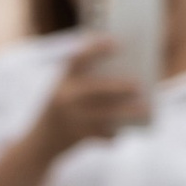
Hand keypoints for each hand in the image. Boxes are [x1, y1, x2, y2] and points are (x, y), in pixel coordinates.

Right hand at [37, 35, 150, 155]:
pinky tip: (120, 134)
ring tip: (146, 109)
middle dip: (118, 87)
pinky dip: (112, 135)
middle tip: (139, 84)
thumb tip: (128, 69)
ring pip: (104, 114)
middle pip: (95, 89)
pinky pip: (101, 134)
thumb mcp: (66, 89)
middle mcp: (64, 97)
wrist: (39, 142)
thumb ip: (88, 79)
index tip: (116, 42)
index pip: (78, 59)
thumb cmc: (62, 108)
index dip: (96, 49)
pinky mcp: (76, 137)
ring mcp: (70, 118)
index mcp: (63, 80)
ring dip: (126, 112)